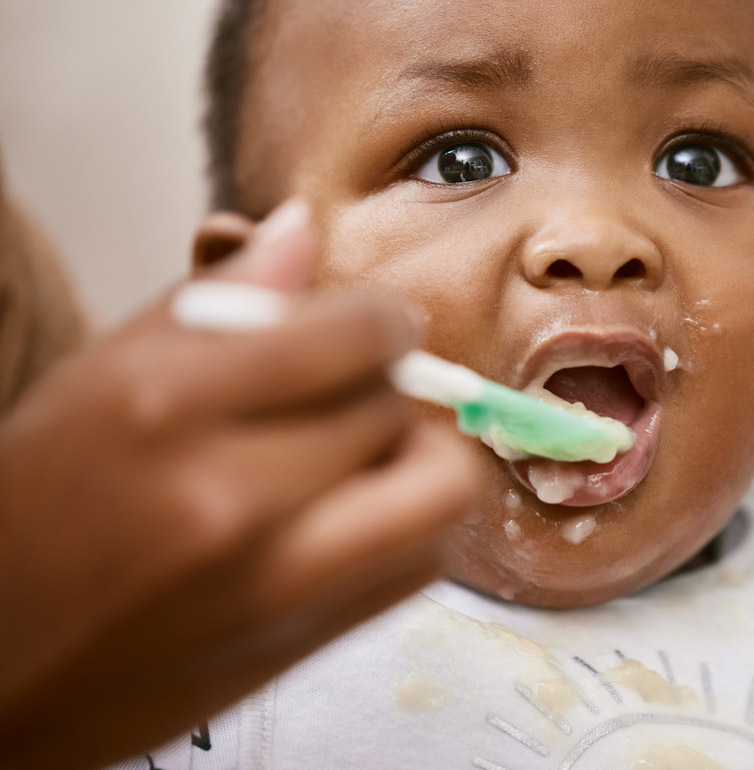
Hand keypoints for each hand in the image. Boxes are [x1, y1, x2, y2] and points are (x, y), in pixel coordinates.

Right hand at [0, 201, 476, 768]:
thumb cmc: (40, 506)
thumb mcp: (100, 378)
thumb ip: (214, 300)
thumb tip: (301, 229)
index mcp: (163, 407)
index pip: (353, 334)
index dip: (383, 317)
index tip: (374, 324)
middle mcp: (225, 498)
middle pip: (397, 407)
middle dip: (391, 381)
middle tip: (357, 386)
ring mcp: (272, 584)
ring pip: (441, 489)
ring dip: (423, 454)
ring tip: (369, 448)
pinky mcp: (303, 642)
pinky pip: (421, 561)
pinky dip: (413, 520)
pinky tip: (357, 507)